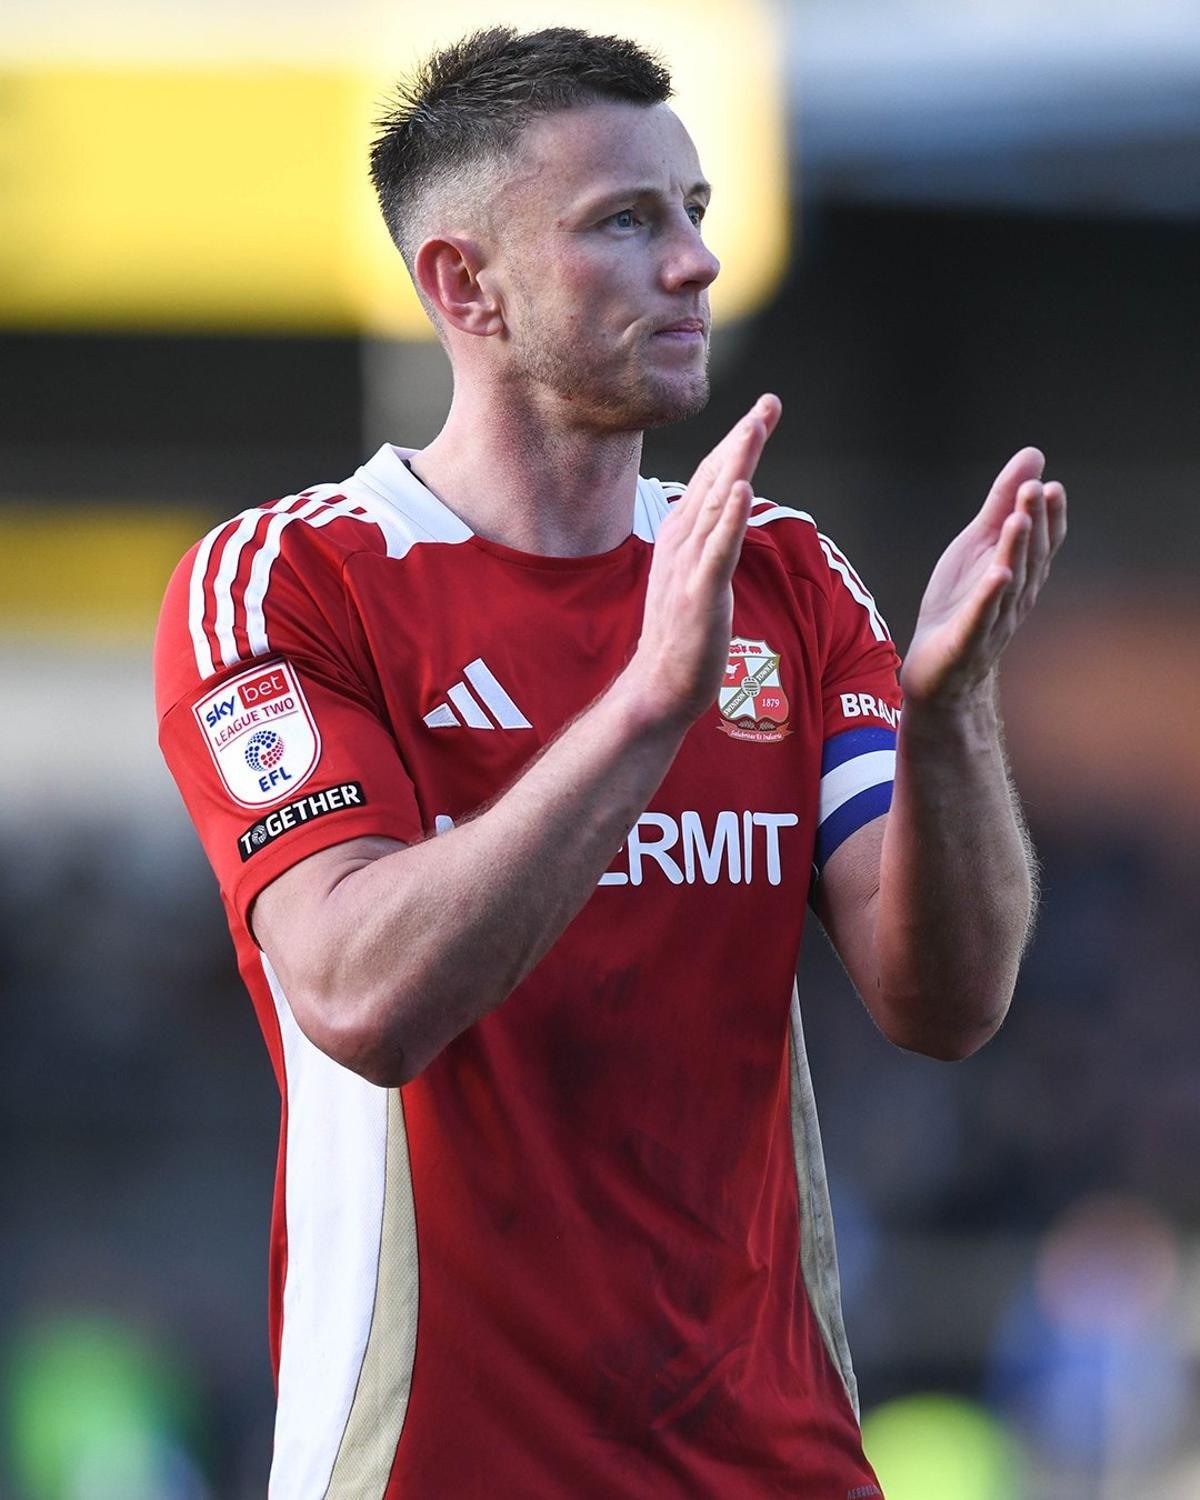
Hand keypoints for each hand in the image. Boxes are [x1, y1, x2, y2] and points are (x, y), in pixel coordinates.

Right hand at [625, 394, 781, 725]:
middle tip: (768, 403)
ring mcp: (688, 566)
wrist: (660, 684)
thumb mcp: (694, 575)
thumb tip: (727, 512)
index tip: (761, 412)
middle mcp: (681, 543)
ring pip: (716, 505)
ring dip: (736, 464)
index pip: (710, 478)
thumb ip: (709, 541)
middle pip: (714, 479)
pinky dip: (730, 518)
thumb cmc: (682, 634)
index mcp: (680, 536)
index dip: (735, 443)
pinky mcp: (700, 594)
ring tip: (755, 427)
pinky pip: (718, 550)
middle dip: (742, 438)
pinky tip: (743, 490)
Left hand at [901, 447, 1066, 706]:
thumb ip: (1001, 503)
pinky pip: (980, 618)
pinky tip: (997, 575)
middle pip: (1027, 557)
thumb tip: (1033, 457)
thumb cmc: (960, 602)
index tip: (1051, 485)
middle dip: (1033, 522)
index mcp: (1018, 572)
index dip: (1048, 516)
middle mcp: (1013, 596)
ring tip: (1018, 518)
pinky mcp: (966, 643)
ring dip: (1015, 550)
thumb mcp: (977, 545)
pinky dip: (989, 597)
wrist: (937, 669)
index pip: (1041, 542)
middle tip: (1036, 489)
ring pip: (1008, 583)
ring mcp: (992, 622)